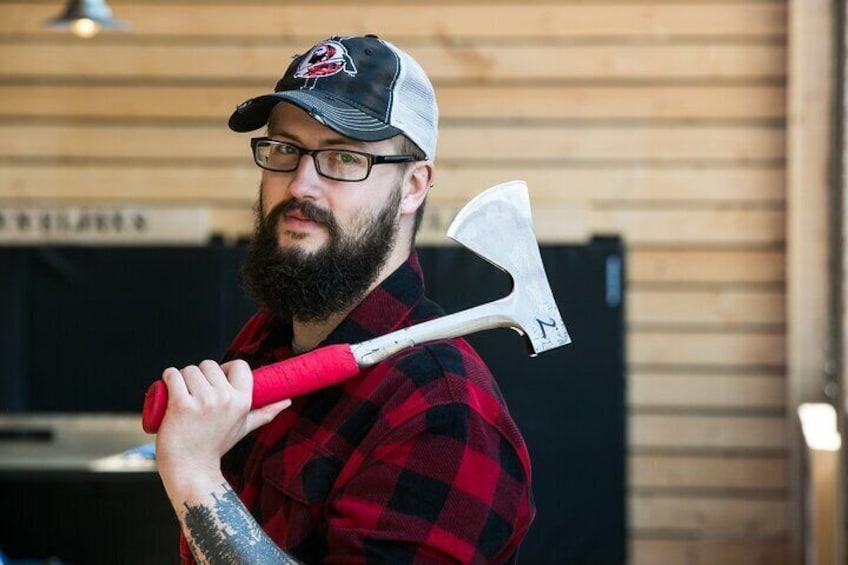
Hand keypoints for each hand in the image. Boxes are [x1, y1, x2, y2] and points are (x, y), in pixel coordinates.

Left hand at [155, 359, 290, 489]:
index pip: (239, 365)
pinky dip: (168, 379)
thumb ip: (266, 412)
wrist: (191, 469)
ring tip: (182, 398)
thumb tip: (287, 401)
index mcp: (243, 401)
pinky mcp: (181, 405)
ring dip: (181, 379)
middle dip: (199, 376)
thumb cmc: (215, 446)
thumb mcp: (244, 427)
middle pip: (209, 365)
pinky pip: (173, 375)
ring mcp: (204, 401)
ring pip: (189, 370)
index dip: (224, 369)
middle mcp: (225, 398)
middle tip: (195, 396)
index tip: (215, 381)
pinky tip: (168, 392)